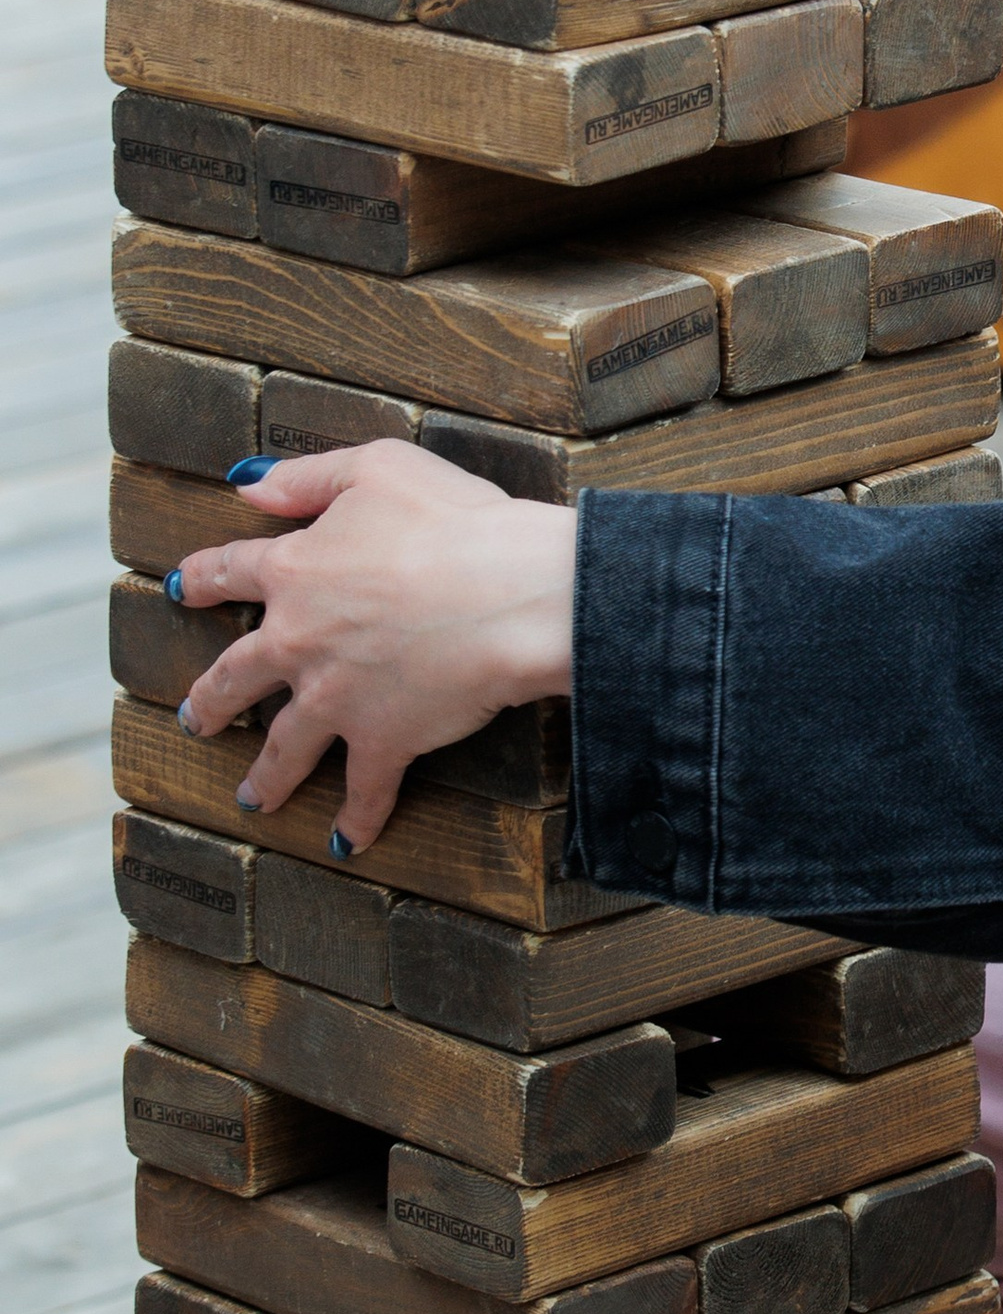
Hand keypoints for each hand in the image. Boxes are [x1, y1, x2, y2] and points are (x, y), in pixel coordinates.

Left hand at [171, 441, 577, 853]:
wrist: (511, 593)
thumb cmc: (454, 521)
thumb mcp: (376, 468)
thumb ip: (306, 478)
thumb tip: (247, 485)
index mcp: (294, 572)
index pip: (229, 571)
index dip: (202, 577)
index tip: (180, 588)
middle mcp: (298, 642)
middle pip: (236, 675)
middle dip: (211, 700)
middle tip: (195, 718)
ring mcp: (336, 699)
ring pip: (284, 746)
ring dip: (265, 776)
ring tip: (252, 798)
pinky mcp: (384, 740)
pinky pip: (364, 790)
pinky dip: (355, 821)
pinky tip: (345, 845)